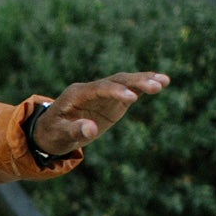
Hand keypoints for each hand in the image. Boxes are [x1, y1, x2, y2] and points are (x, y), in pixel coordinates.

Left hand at [32, 71, 170, 154]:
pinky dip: (143, 87)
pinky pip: (129, 90)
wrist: (50, 132)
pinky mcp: (111, 100)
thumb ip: (74, 131)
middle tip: (156, 85)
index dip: (116, 92)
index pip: (99, 88)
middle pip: (116, 80)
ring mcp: (103, 93)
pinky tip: (161, 83)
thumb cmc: (53, 133)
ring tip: (165, 81)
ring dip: (144, 81)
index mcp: (77, 94)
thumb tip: (90, 130)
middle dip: (136, 82)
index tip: (132, 98)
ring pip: (125, 82)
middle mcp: (92, 89)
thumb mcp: (60, 135)